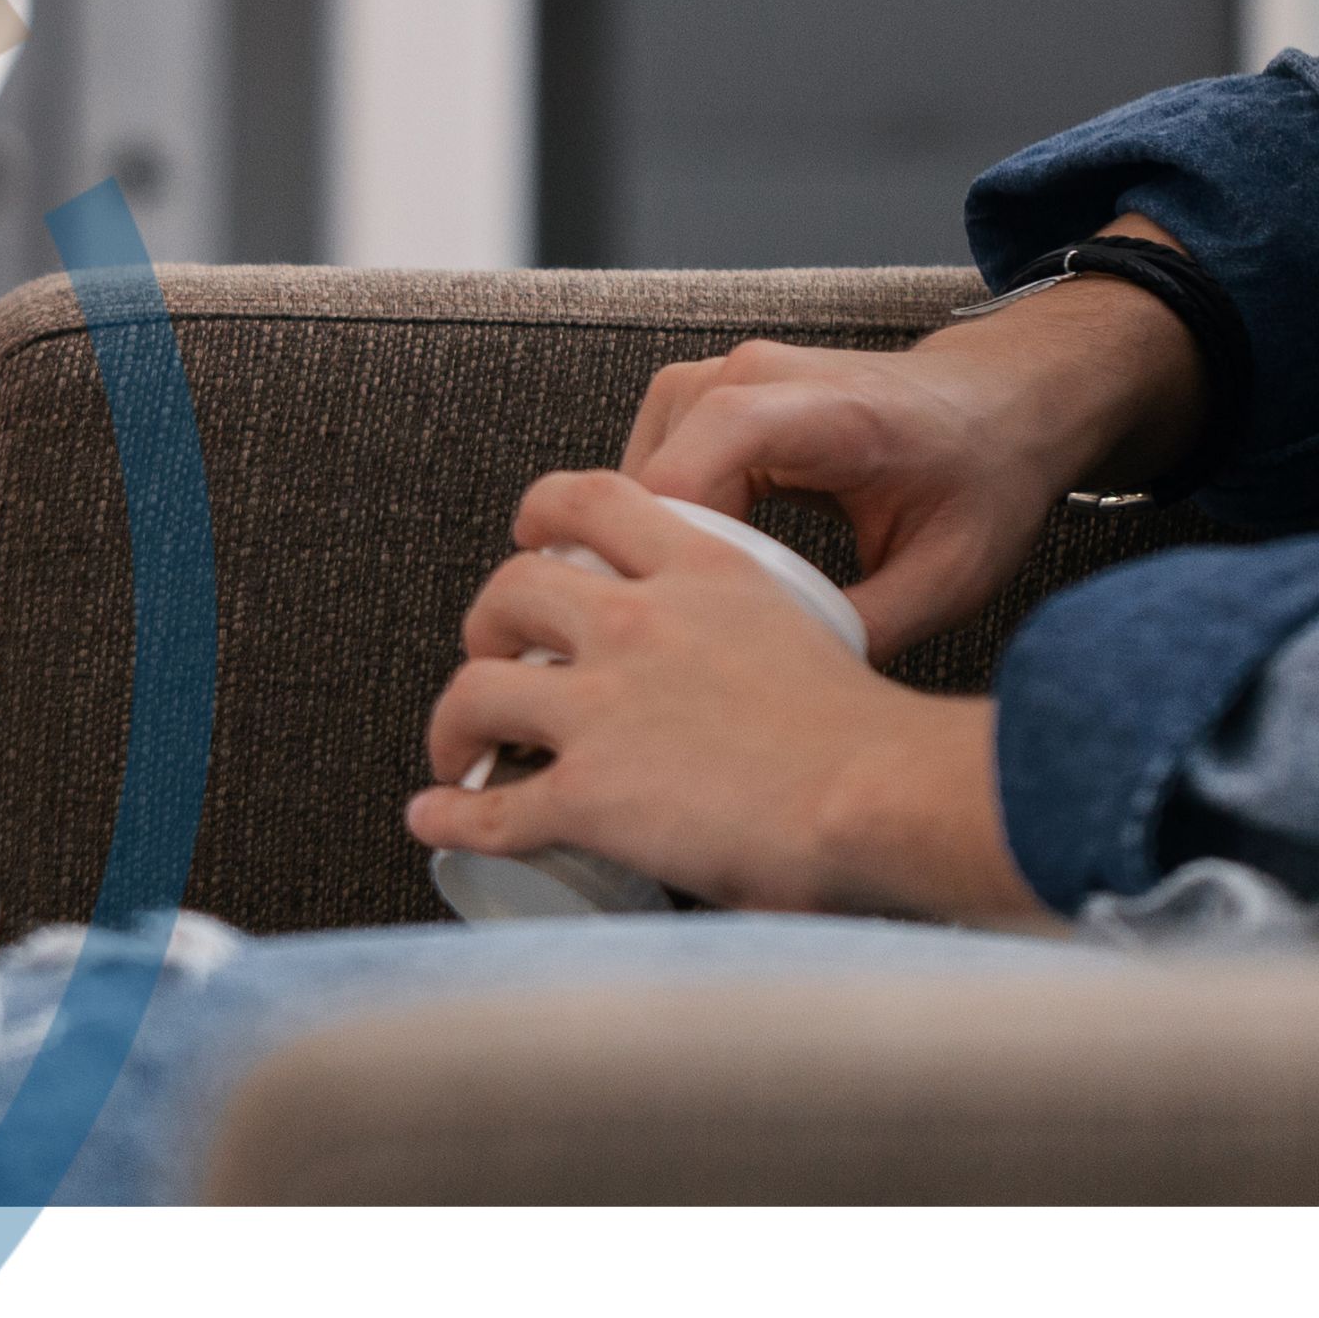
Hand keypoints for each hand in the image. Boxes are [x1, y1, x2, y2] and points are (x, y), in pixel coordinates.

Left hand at [400, 470, 1038, 924]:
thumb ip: (768, 640)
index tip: (532, 542)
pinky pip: (492, 807)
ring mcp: (603, 708)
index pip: (592, 497)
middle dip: (485, 623)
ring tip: (460, 750)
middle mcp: (637, 624)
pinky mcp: (589, 794)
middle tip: (497, 658)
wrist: (886, 798)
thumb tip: (761, 689)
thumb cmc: (881, 741)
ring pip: (476, 691)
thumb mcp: (815, 639)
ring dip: (452, 722)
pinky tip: (432, 819)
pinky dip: (450, 815)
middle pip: (509, 590)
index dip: (541, 514)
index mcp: (702, 572)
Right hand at [602, 226, 1206, 649]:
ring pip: (631, 479)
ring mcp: (718, 378)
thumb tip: (783, 693)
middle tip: (687, 655)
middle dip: (654, 570)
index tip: (679, 636)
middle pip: (646, 483)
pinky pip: (647, 469)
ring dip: (651, 550)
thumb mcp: (946, 576)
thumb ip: (863, 631)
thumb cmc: (978, 479)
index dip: (664, 558)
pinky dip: (661, 527)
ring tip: (694, 619)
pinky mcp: (704, 396)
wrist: (1000, 405)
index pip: (688, 469)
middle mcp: (749, 376)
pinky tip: (699, 579)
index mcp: (819, 413)